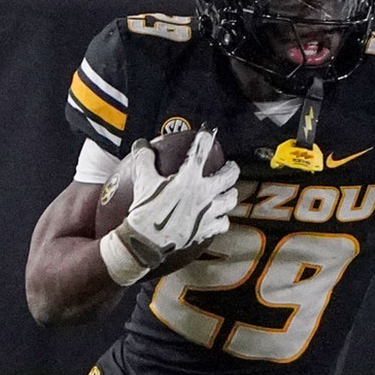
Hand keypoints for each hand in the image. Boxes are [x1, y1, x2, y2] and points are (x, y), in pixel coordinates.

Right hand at [100, 128, 238, 284]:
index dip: (205, 137)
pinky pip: (223, 223)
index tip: (206, 133)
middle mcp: (204, 194)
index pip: (201, 150)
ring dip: (230, 193)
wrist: (146, 242)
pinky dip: (223, 218)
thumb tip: (142, 145)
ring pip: (231, 199)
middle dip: (231, 168)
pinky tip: (219, 217)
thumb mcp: (142, 181)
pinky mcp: (207, 229)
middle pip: (229, 176)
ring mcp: (208, 213)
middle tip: (229, 165)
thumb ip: (144, 159)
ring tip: (228, 190)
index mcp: (189, 178)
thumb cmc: (145, 211)